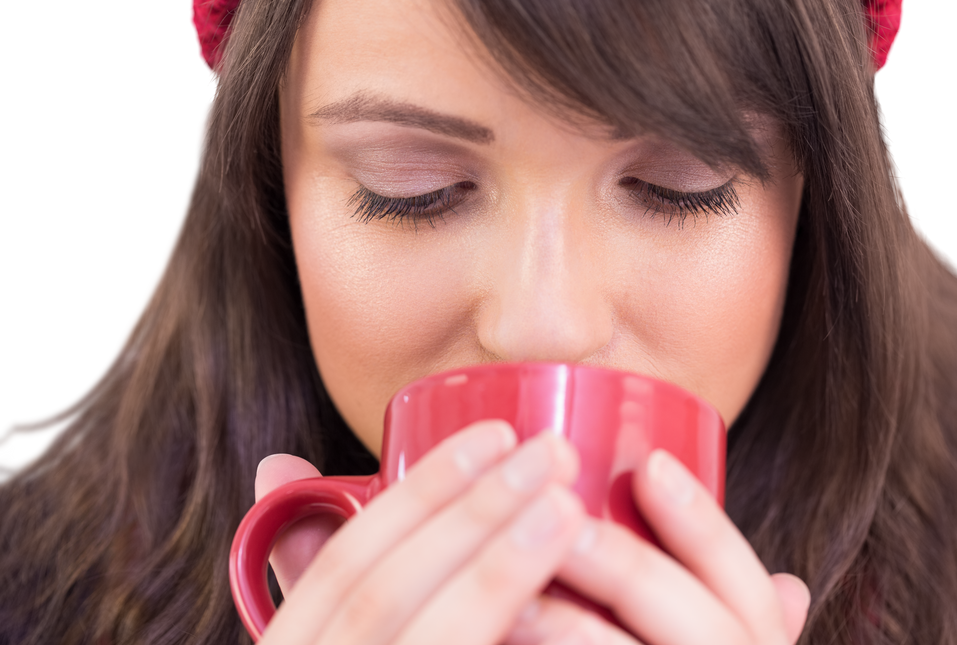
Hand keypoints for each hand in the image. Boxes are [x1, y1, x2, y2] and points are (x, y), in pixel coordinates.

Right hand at [251, 423, 586, 644]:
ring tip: (570, 507)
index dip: (420, 495)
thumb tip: (277, 461)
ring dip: (501, 569)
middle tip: (554, 454)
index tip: (497, 433)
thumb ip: (312, 572)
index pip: (343, 566)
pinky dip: (525, 634)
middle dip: (472, 516)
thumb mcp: (324, 635)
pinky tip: (576, 607)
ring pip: (437, 640)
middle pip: (386, 596)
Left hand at [502, 449, 810, 644]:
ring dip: (573, 632)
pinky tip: (501, 642)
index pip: (745, 582)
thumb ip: (743, 622)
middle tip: (559, 522)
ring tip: (514, 597)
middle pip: (700, 623)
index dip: (704, 523)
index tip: (651, 467)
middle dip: (628, 566)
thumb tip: (790, 587)